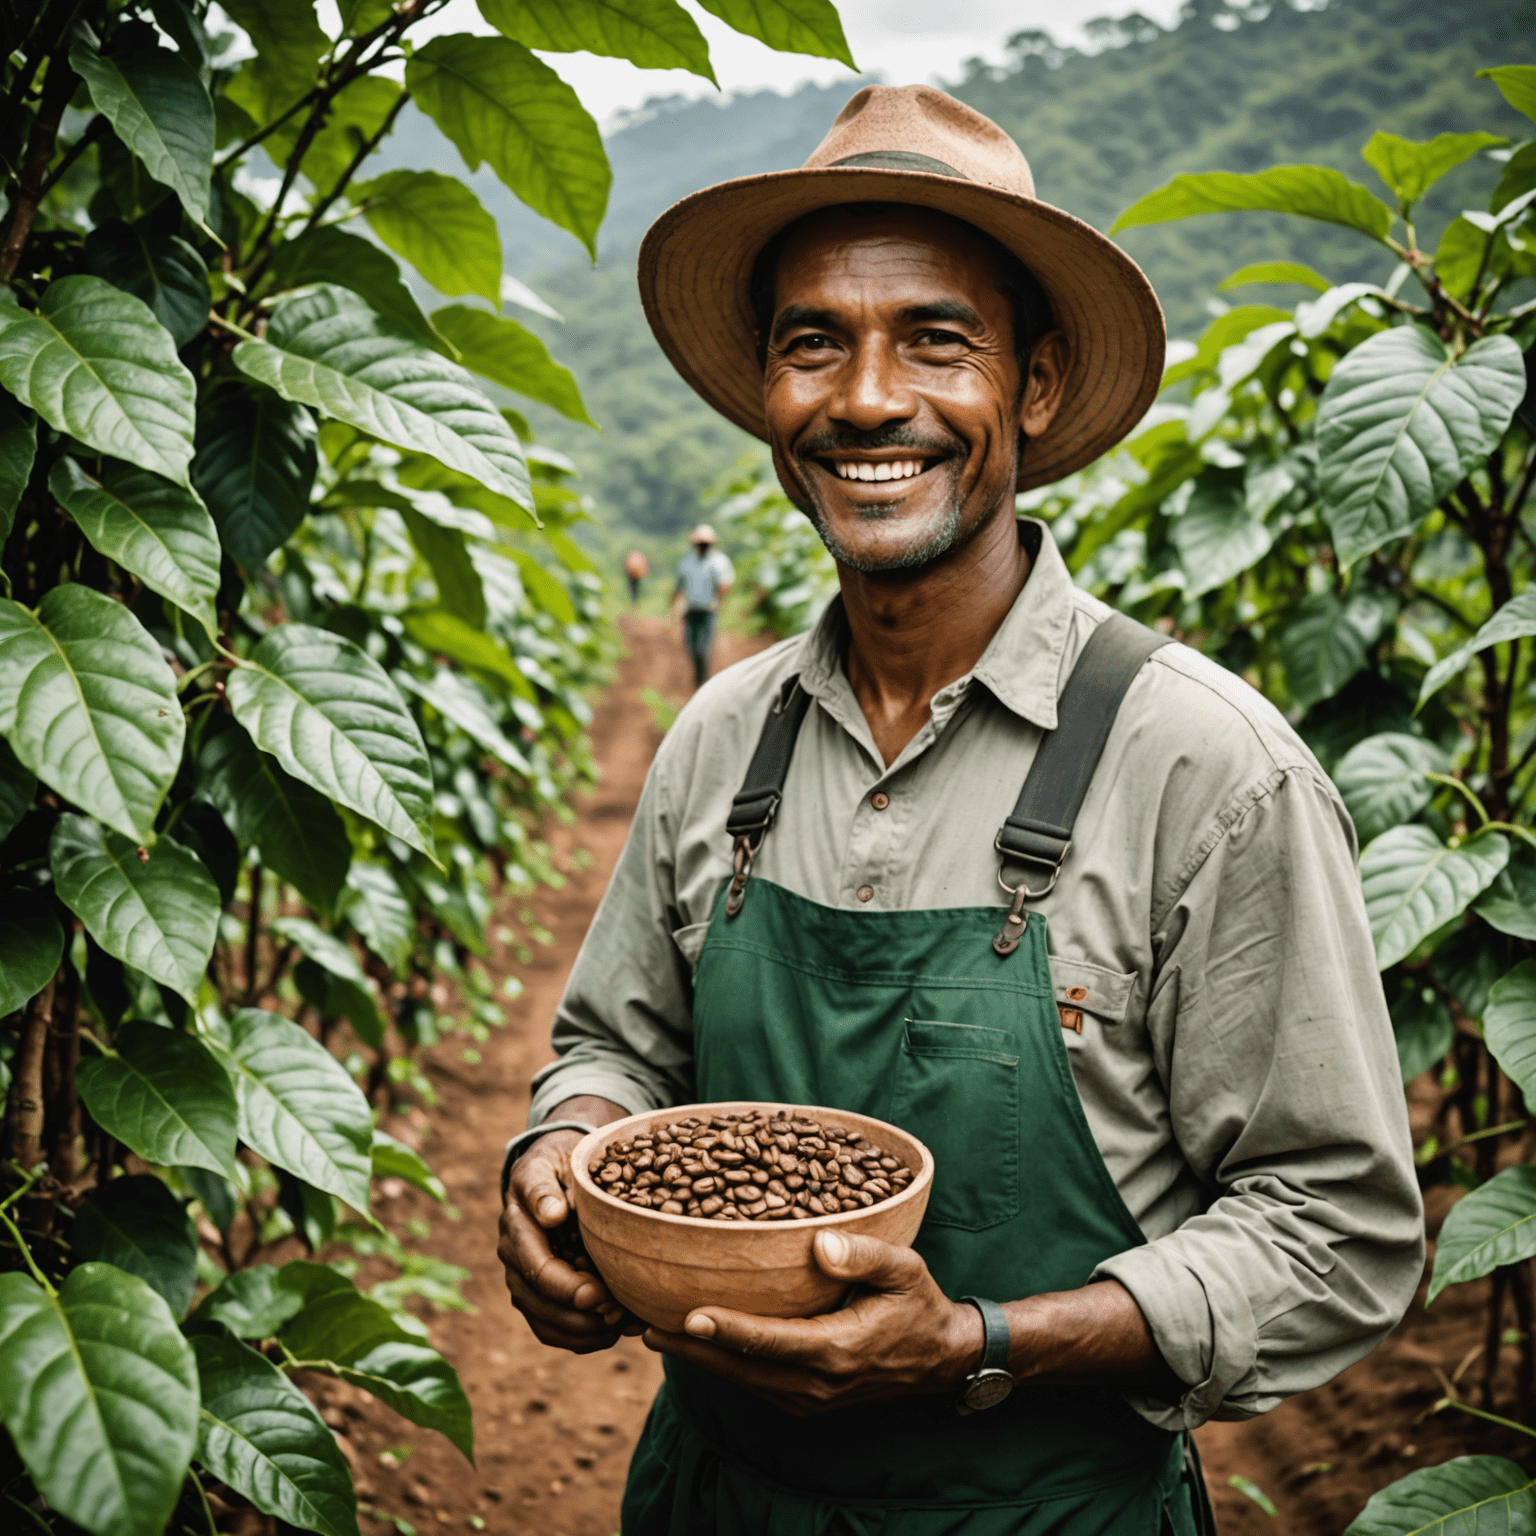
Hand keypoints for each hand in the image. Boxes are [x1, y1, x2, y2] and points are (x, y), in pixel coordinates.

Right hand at [498, 1130, 641, 1352]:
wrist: (559, 1168)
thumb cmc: (565, 1160)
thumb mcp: (556, 1160)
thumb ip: (546, 1187)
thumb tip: (552, 1216)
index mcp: (517, 1220)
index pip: (535, 1265)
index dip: (564, 1286)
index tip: (597, 1293)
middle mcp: (513, 1253)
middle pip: (536, 1300)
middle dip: (577, 1315)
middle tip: (617, 1314)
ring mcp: (521, 1276)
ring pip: (543, 1320)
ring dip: (581, 1331)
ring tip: (620, 1326)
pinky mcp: (536, 1293)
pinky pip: (550, 1328)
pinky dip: (580, 1338)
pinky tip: (612, 1332)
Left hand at [642, 1231, 982, 1415]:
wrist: (940, 1359)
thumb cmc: (918, 1304)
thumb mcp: (904, 1269)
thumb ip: (864, 1255)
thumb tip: (819, 1244)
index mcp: (838, 1350)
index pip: (771, 1342)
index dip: (727, 1330)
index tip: (686, 1316)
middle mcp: (817, 1383)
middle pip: (742, 1367)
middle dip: (690, 1348)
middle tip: (642, 1324)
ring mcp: (809, 1398)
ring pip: (741, 1380)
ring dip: (697, 1359)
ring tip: (652, 1331)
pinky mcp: (804, 1400)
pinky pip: (753, 1384)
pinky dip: (720, 1365)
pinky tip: (692, 1343)